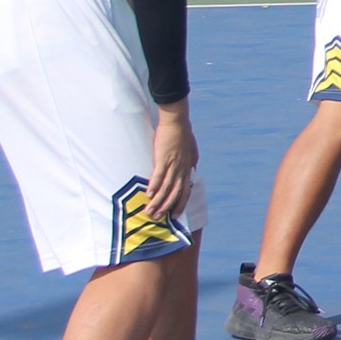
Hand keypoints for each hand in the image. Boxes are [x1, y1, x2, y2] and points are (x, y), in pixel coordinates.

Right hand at [145, 106, 197, 223]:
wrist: (177, 121)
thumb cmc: (183, 134)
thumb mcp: (191, 150)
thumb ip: (190, 162)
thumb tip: (192, 169)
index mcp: (188, 168)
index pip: (186, 190)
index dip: (181, 203)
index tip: (175, 215)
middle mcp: (182, 169)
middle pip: (176, 193)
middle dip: (167, 207)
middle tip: (158, 219)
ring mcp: (173, 164)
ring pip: (167, 188)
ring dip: (158, 201)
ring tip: (149, 211)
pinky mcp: (164, 158)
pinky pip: (158, 176)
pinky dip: (154, 186)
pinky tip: (148, 195)